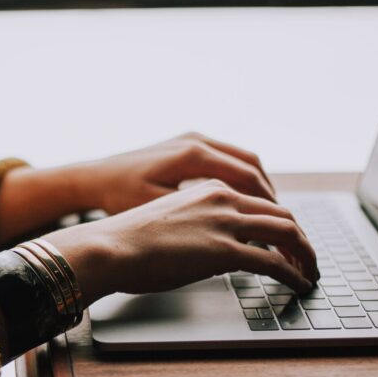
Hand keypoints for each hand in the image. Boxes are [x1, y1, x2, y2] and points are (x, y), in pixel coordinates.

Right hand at [42, 180, 316, 305]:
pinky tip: (298, 284)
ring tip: (310, 273)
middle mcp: (223, 198)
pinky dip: (294, 273)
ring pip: (287, 232)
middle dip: (301, 239)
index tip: (287, 241)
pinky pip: (274, 262)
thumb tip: (209, 250)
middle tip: (307, 258)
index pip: (260, 201)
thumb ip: (196, 226)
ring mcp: (225, 223)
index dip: (280, 222)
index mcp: (209, 188)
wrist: (108, 247)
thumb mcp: (168, 221)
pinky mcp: (224, 250)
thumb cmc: (126, 240)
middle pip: (282, 214)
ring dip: (305, 255)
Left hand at [71, 132, 275, 214]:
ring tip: (270, 215)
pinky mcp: (187, 144)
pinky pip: (227, 158)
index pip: (248, 179)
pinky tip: (244, 201)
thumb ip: (199, 220)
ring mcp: (192, 139)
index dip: (269, 206)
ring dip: (259, 186)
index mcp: (193, 156)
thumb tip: (237, 236)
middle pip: (252, 166)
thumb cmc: (119, 197)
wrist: (93, 177)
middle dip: (271, 197)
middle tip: (284, 224)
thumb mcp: (159, 211)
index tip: (282, 228)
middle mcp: (197, 141)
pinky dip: (242, 178)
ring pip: (243, 160)